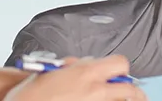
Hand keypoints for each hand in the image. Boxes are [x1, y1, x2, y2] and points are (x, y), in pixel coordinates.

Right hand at [5, 56, 145, 100]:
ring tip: (116, 100)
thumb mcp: (51, 72)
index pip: (120, 64)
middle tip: (128, 93)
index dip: (119, 69)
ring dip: (120, 100)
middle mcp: (94, 90)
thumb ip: (72, 66)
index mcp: (84, 73)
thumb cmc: (29, 95)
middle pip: (131, 89)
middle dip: (131, 91)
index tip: (117, 74)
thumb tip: (81, 65)